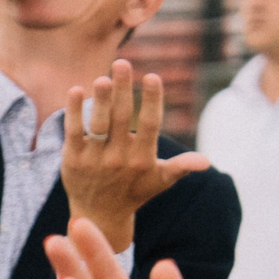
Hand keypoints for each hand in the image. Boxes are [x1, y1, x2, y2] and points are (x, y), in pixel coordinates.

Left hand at [60, 61, 207, 251]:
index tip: (152, 76)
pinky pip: (73, 132)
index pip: (149, 125)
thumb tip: (206, 163)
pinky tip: (75, 90)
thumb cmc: (135, 190)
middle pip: (120, 118)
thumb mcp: (161, 180)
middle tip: (122, 63)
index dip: (151, 100)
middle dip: (122, 89)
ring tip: (102, 77)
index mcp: (142, 158)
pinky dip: (73, 112)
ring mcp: (93, 159)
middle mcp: (118, 158)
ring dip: (99, 99)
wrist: (98, 215)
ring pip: (97, 123)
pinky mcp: (72, 160)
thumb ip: (181, 166)